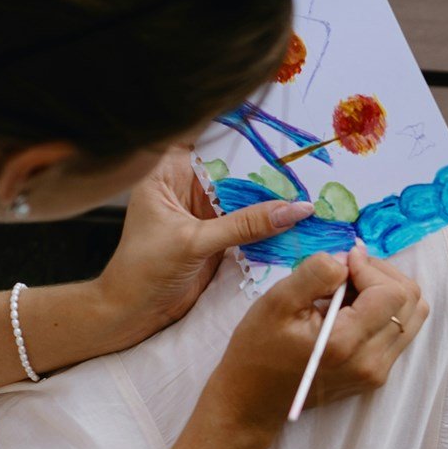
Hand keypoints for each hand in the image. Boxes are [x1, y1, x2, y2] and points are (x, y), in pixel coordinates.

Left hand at [92, 151, 316, 346]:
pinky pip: (250, 224)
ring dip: (272, 199)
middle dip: (266, 171)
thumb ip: (244, 225)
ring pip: (245, 198)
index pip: (210, 144)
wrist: (136, 311)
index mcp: (167, 173)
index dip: (243, 138)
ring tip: (310, 191)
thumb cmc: (145, 269)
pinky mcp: (219, 236)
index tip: (279, 137)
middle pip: (234, 171)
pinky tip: (296, 219)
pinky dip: (270, 224)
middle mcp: (187, 188)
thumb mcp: (195, 241)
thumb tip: (294, 210)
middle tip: (306, 167)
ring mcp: (204, 213)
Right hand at [204, 245, 427, 438]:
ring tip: (353, 287)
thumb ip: (316, 274)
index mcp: (345, 343)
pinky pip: (401, 331)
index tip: (344, 262)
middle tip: (349, 270)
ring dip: (388, 291)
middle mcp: (372, 361)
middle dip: (383, 275)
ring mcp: (379, 371)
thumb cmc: (259, 348)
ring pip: (413, 316)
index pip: (392, 293)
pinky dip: (385, 310)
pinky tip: (354, 308)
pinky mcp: (379, 374)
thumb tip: (351, 258)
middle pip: (411, 301)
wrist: (255, 398)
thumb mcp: (277, 301)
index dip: (371, 267)